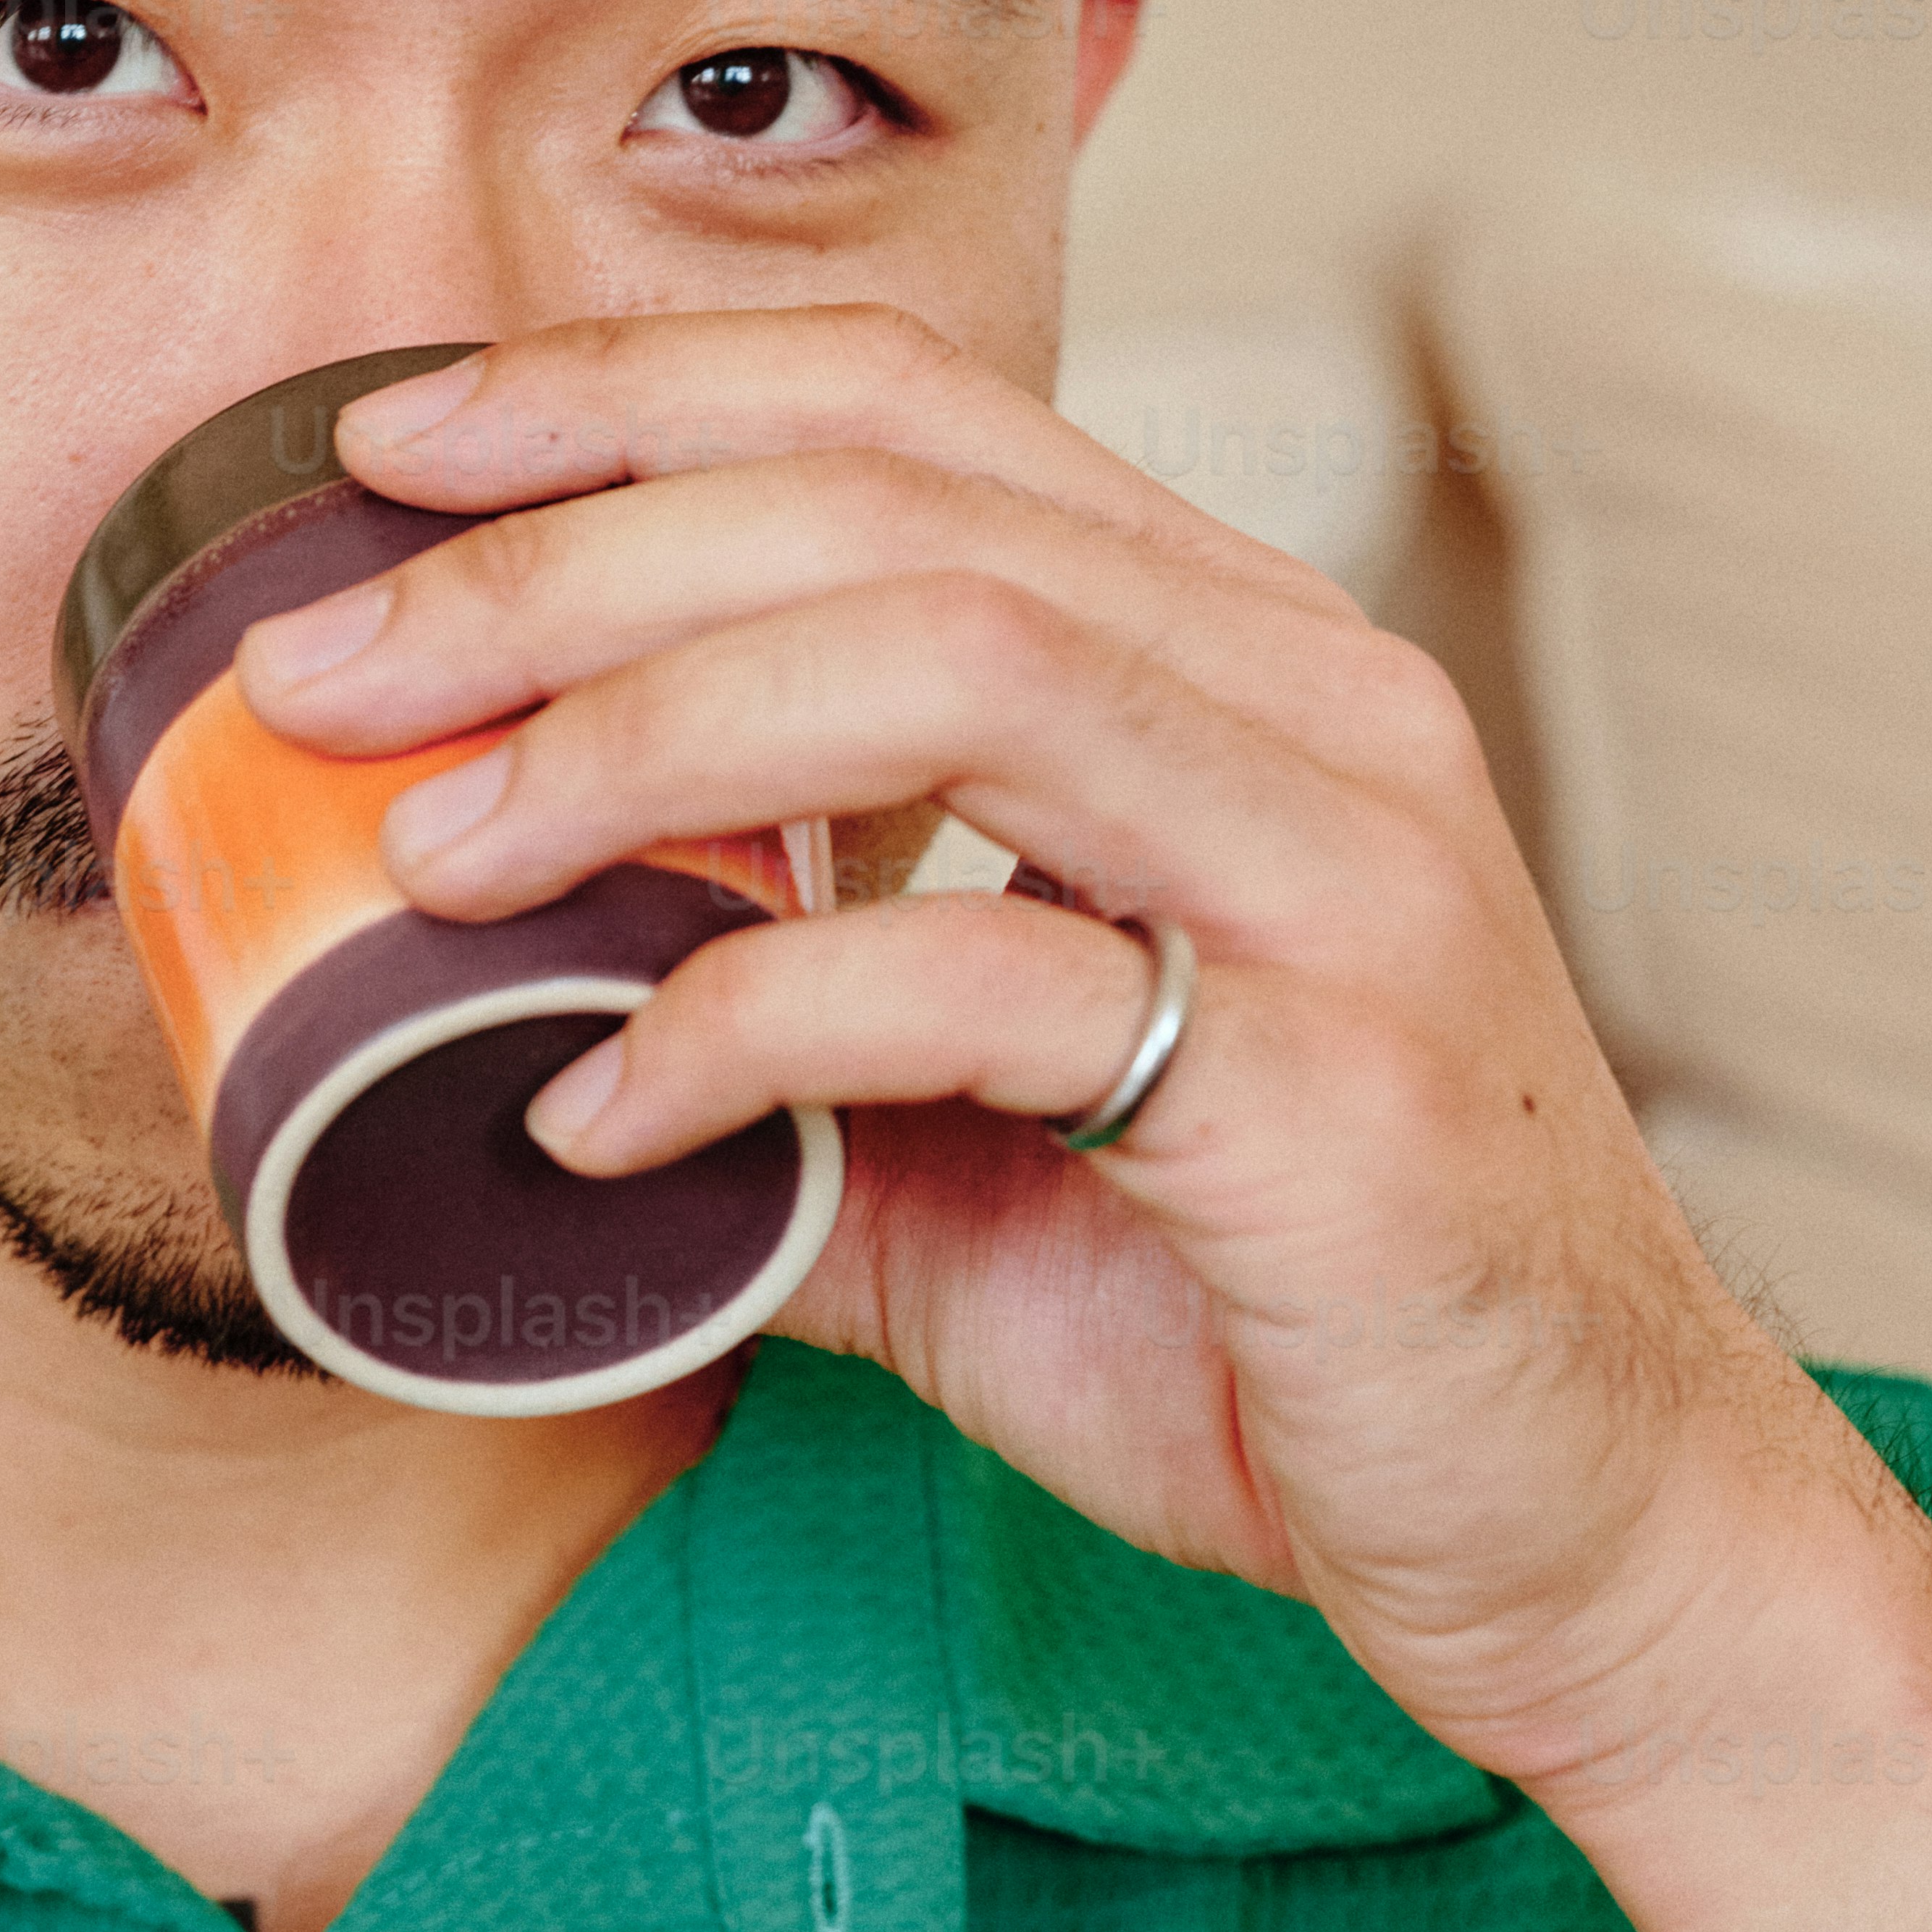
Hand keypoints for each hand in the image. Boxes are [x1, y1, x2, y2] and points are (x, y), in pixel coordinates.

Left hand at [229, 303, 1881, 1798]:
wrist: (1604, 1543)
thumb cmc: (1292, 1320)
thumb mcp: (988, 1147)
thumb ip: (786, 1048)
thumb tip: (496, 1021)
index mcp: (1235, 653)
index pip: (905, 405)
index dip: (632, 389)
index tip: (398, 441)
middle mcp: (1307, 705)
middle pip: (886, 503)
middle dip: (563, 552)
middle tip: (327, 659)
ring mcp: (1341, 879)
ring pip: (950, 658)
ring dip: (638, 731)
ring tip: (431, 844)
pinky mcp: (1334, 1086)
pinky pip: (988, 980)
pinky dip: (749, 1019)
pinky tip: (599, 1109)